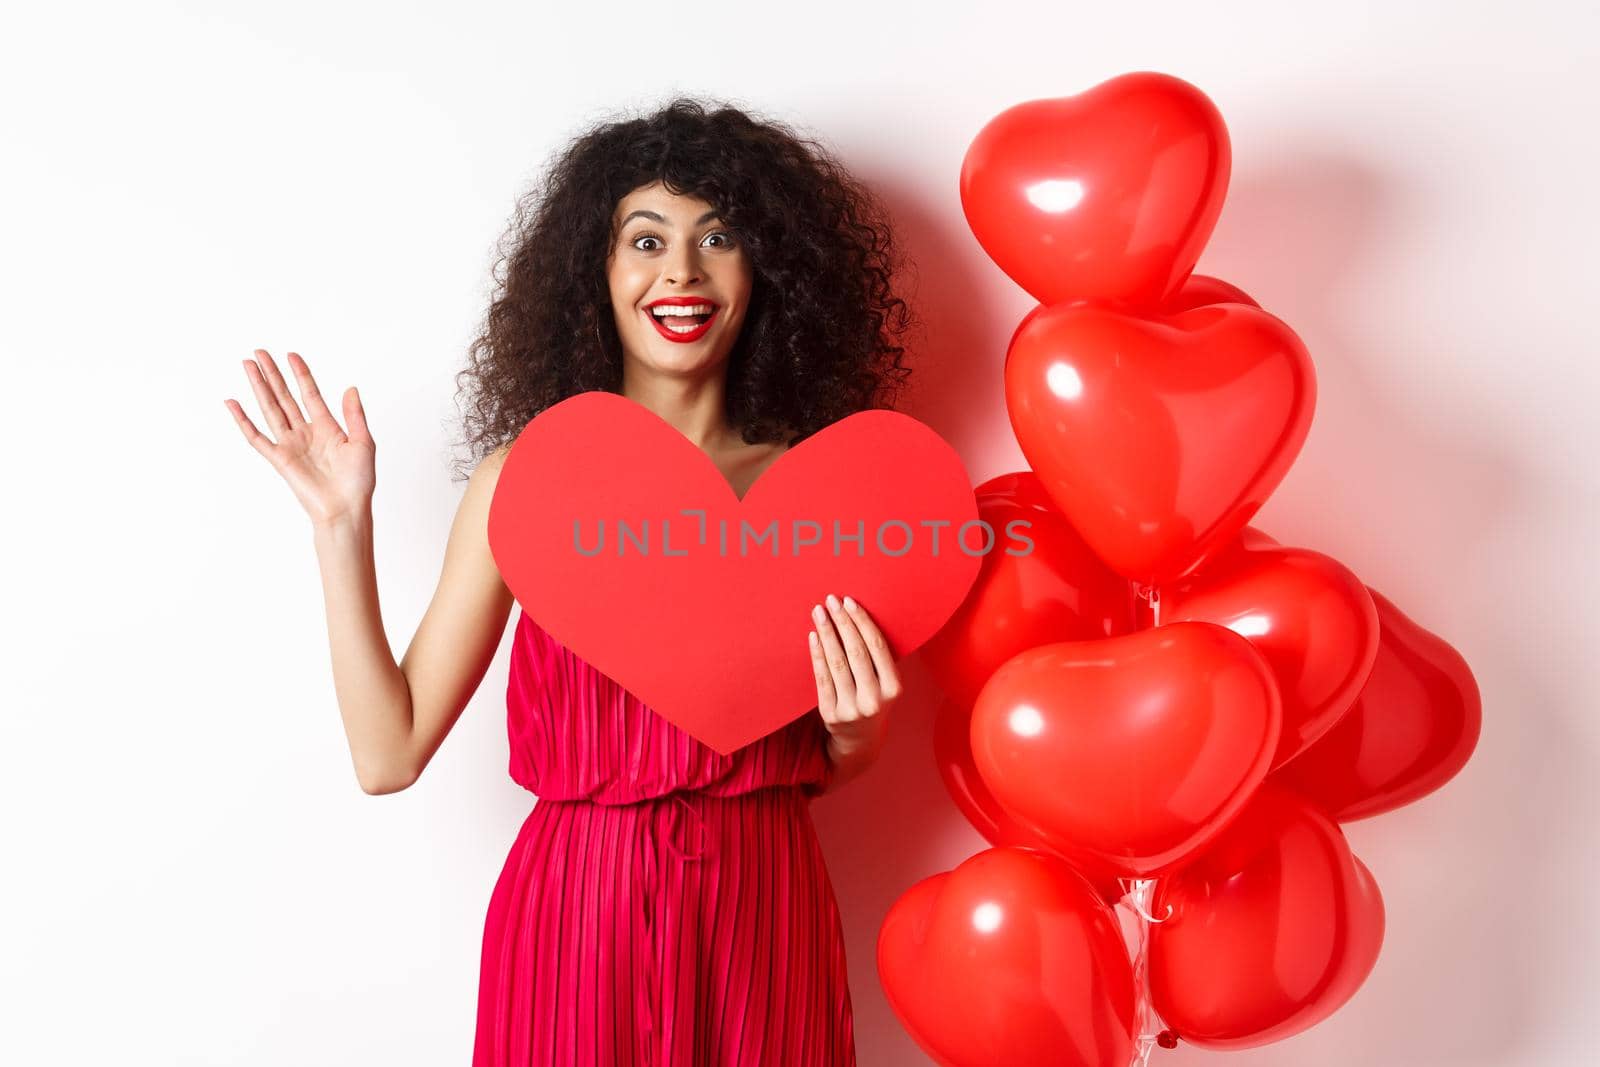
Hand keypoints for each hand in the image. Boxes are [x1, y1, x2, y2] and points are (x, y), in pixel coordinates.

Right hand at [225, 349, 376, 527]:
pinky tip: (232, 403)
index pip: (309, 394)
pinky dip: (243, 420)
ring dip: (259, 387)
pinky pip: (256, 437)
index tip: (291, 355)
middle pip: (285, 396)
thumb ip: (354, 415)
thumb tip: (350, 388)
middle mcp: (305, 433)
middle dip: (272, 374)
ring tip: (248, 365)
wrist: (345, 509)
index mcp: (327, 428)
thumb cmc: (358, 482)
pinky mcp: (279, 459)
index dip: (301, 374)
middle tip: (259, 352)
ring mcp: (290, 445)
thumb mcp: (363, 443)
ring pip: (270, 409)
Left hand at [809, 593, 901, 757]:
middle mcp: (874, 699)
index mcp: (893, 688)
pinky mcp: (831, 713)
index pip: (877, 647)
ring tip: (819, 613)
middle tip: (831, 601)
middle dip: (842, 623)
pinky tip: (813, 636)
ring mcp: (851, 708)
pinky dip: (817, 654)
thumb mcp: (886, 684)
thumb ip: (878, 659)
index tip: (850, 602)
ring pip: (837, 663)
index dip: (862, 622)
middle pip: (856, 652)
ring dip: (827, 633)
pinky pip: (822, 677)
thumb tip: (857, 615)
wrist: (860, 740)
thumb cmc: (873, 700)